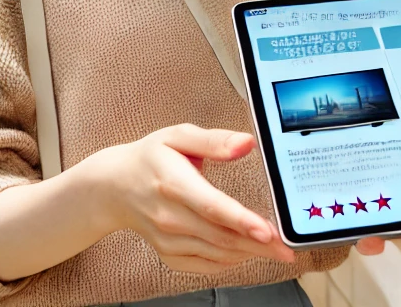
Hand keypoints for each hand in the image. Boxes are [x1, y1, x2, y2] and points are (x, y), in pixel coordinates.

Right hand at [84, 124, 295, 274]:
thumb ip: (214, 140)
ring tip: (275, 250)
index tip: (268, 231)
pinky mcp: (168, 253)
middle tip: (287, 246)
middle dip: (258, 244)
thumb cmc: (150, 157)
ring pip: (216, 254)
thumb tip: (246, 143)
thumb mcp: (178, 136)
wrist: (113, 187)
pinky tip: (246, 253)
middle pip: (220, 236)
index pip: (211, 206)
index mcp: (173, 183)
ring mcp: (167, 239)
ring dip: (248, 254)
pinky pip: (204, 265)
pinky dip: (228, 262)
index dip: (242, 221)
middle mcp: (169, 216)